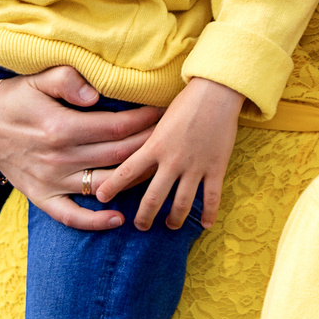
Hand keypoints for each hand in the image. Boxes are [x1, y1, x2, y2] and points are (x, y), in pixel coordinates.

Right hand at [0, 57, 157, 232]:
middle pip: (118, 155)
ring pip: (104, 185)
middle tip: (172, 137)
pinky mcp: (42, 197)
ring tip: (158, 169)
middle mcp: (59, 158)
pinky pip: (70, 216)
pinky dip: (94, 222)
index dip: (145, 120)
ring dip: (134, 179)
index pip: (117, 126)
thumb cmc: (15, 97)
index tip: (164, 112)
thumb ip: (67, 80)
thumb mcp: (37, 79)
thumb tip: (94, 93)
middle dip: (149, 145)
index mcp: (61, 127)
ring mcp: (51, 181)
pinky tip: (118, 219)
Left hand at [91, 77, 243, 228]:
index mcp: (155, 145)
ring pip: (182, 203)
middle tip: (141, 226)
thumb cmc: (186, 99)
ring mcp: (195, 166)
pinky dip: (209, 213)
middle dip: (145, 216)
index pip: (127, 171)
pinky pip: (211, 197)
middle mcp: (172, 160)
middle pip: (153, 197)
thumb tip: (130, 145)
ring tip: (170, 226)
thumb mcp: (159, 117)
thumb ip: (148, 137)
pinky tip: (205, 225)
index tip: (101, 198)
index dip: (112, 186)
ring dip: (175, 219)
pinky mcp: (216, 167)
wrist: (216, 91)